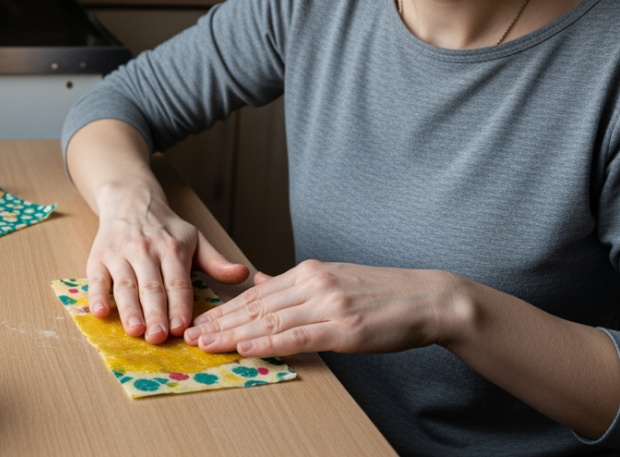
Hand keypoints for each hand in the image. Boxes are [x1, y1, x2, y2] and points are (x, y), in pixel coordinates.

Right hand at [86, 182, 248, 344]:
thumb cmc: (165, 228)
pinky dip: (97, 295)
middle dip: (155, 313)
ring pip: (125, 285)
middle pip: (151, 286)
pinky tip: (100, 312)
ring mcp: (120, 253)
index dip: (179, 306)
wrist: (130, 200)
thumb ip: (216, 262)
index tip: (181, 329)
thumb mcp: (194, 239)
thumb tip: (243, 274)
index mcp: (172, 248)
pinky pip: (96, 278)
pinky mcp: (98, 257)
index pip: (177, 282)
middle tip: (158, 337)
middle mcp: (145, 250)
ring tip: (135, 331)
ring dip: (129, 309)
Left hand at [184, 260, 462, 356]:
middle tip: (191, 334)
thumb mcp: (334, 278)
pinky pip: (297, 336)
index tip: (201, 320)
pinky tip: (246, 347)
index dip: (225, 308)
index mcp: (310, 271)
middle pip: (256, 306)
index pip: (257, 293)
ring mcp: (329, 304)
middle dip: (220, 321)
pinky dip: (268, 343)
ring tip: (207, 343)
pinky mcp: (344, 327)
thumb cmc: (383, 295)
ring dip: (234, 334)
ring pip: (270, 320)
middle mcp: (314, 283)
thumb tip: (259, 281)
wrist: (428, 298)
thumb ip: (295, 283)